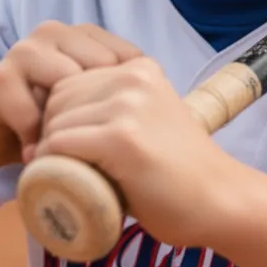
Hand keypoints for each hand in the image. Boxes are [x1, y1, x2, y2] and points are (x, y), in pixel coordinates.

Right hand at [0, 21, 142, 173]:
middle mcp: (56, 33)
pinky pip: (34, 113)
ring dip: (70, 128)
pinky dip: (40, 143)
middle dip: (101, 113)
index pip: (129, 58)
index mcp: (83, 35)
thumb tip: (170, 103)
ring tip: (66, 149)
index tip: (127, 130)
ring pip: (70, 88)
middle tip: (95, 143)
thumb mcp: (88, 104)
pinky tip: (39, 157)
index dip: (132, 98)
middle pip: (103, 72)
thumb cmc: (45, 122)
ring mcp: (25, 51)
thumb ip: (119, 93)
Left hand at [32, 56, 238, 247]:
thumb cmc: (178, 169)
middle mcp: (134, 77)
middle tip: (58, 164)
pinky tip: (56, 179)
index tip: (64, 147)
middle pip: (58, 97)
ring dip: (48, 150)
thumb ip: (117, 107)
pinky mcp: (121, 138)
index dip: (60, 115)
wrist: (218, 198)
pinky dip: (48, 163)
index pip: (72, 80)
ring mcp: (129, 106)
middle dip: (49, 130)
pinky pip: (60, 144)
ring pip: (56, 122)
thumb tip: (60, 115)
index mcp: (140, 67)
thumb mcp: (149, 117)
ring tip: (61, 174)